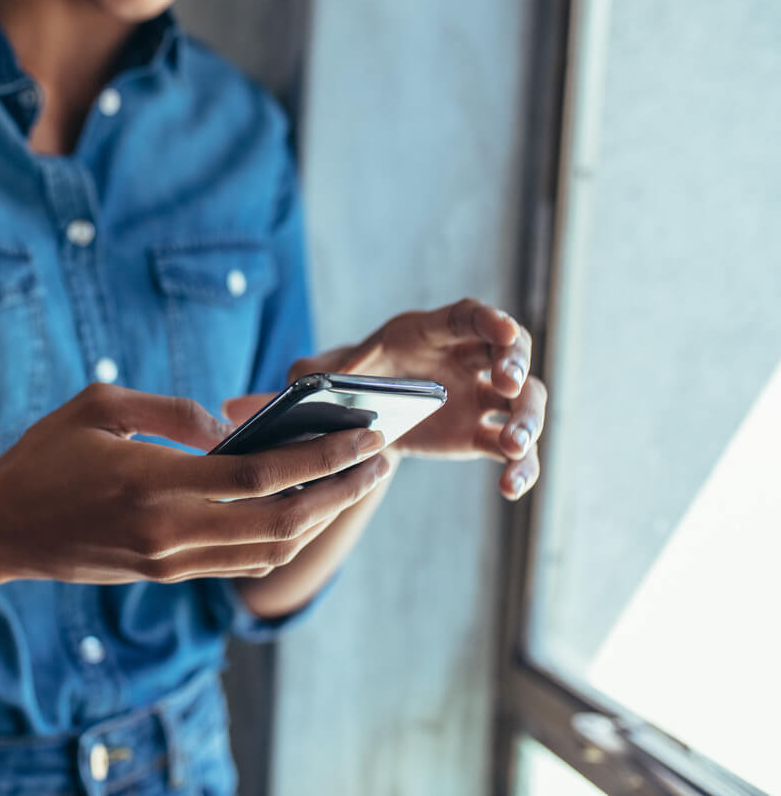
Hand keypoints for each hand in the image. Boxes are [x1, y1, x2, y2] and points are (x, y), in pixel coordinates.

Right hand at [0, 383, 393, 585]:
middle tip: (380, 461)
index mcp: (156, 484)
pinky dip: (283, 538)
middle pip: (283, 520)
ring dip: (320, 518)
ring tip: (353, 483)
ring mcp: (171, 562)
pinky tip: (303, 510)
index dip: (323, 457)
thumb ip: (171, 410)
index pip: (263, 475)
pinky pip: (241, 562)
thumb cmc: (44, 457)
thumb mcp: (100, 407)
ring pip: (269, 549)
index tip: (364, 436)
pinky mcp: (166, 575)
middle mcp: (171, 532)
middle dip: (341, 490)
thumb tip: (228, 428)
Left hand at [283, 298, 546, 499]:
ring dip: (527, 419)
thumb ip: (306, 375)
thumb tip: (276, 388)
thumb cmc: (343, 382)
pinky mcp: (479, 434)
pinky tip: (511, 487)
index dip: (490, 320)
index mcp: (428, 333)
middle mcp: (464, 359)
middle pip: (510, 352)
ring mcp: (478, 397)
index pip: (468, 316)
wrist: (358, 418)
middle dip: (515, 364)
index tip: (505, 330)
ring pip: (523, 401)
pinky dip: (520, 466)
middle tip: (507, 384)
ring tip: (512, 445)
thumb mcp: (321, 374)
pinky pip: (513, 450)